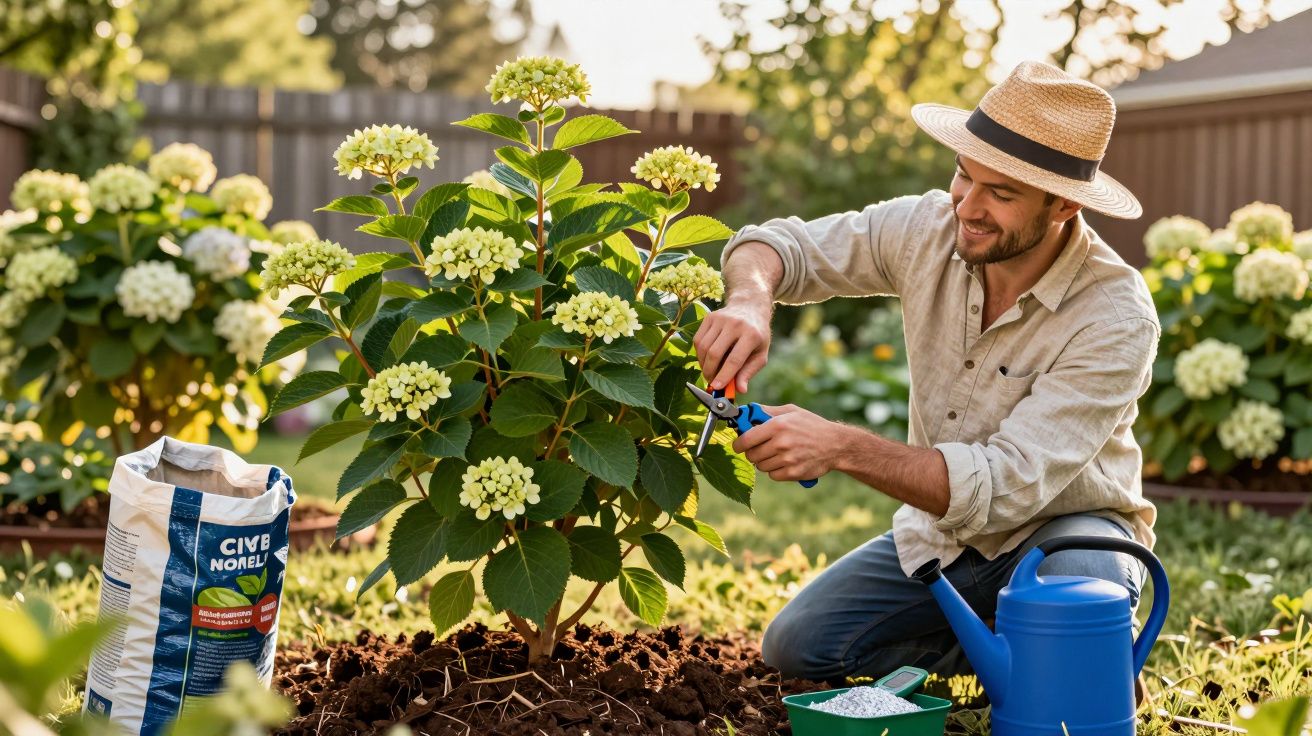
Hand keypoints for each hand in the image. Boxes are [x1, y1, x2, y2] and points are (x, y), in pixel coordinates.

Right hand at [693, 302, 770, 392]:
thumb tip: (740, 389)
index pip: (734, 359)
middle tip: (711, 382)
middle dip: (710, 372)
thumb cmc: (757, 336)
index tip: (716, 387)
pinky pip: (698, 340)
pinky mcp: (709, 317)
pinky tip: (706, 358)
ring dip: (703, 364)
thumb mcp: (760, 354)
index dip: (724, 375)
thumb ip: (749, 372)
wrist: (750, 308)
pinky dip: (699, 353)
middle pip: (714, 353)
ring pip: (703, 347)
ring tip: (710, 371)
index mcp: (752, 335)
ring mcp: (720, 319)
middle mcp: (735, 324)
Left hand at [731, 403, 847, 482]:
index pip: (745, 439)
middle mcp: (781, 443)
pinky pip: (773, 475)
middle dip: (752, 453)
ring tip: (777, 454)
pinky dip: (776, 471)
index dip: (738, 444)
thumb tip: (746, 412)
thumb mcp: (791, 412)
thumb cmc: (812, 426)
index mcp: (777, 425)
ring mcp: (787, 459)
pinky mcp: (793, 473)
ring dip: (765, 462)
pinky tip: (785, 462)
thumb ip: (767, 412)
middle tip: (760, 449)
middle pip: (751, 455)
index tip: (738, 445)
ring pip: (761, 466)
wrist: (836, 445)